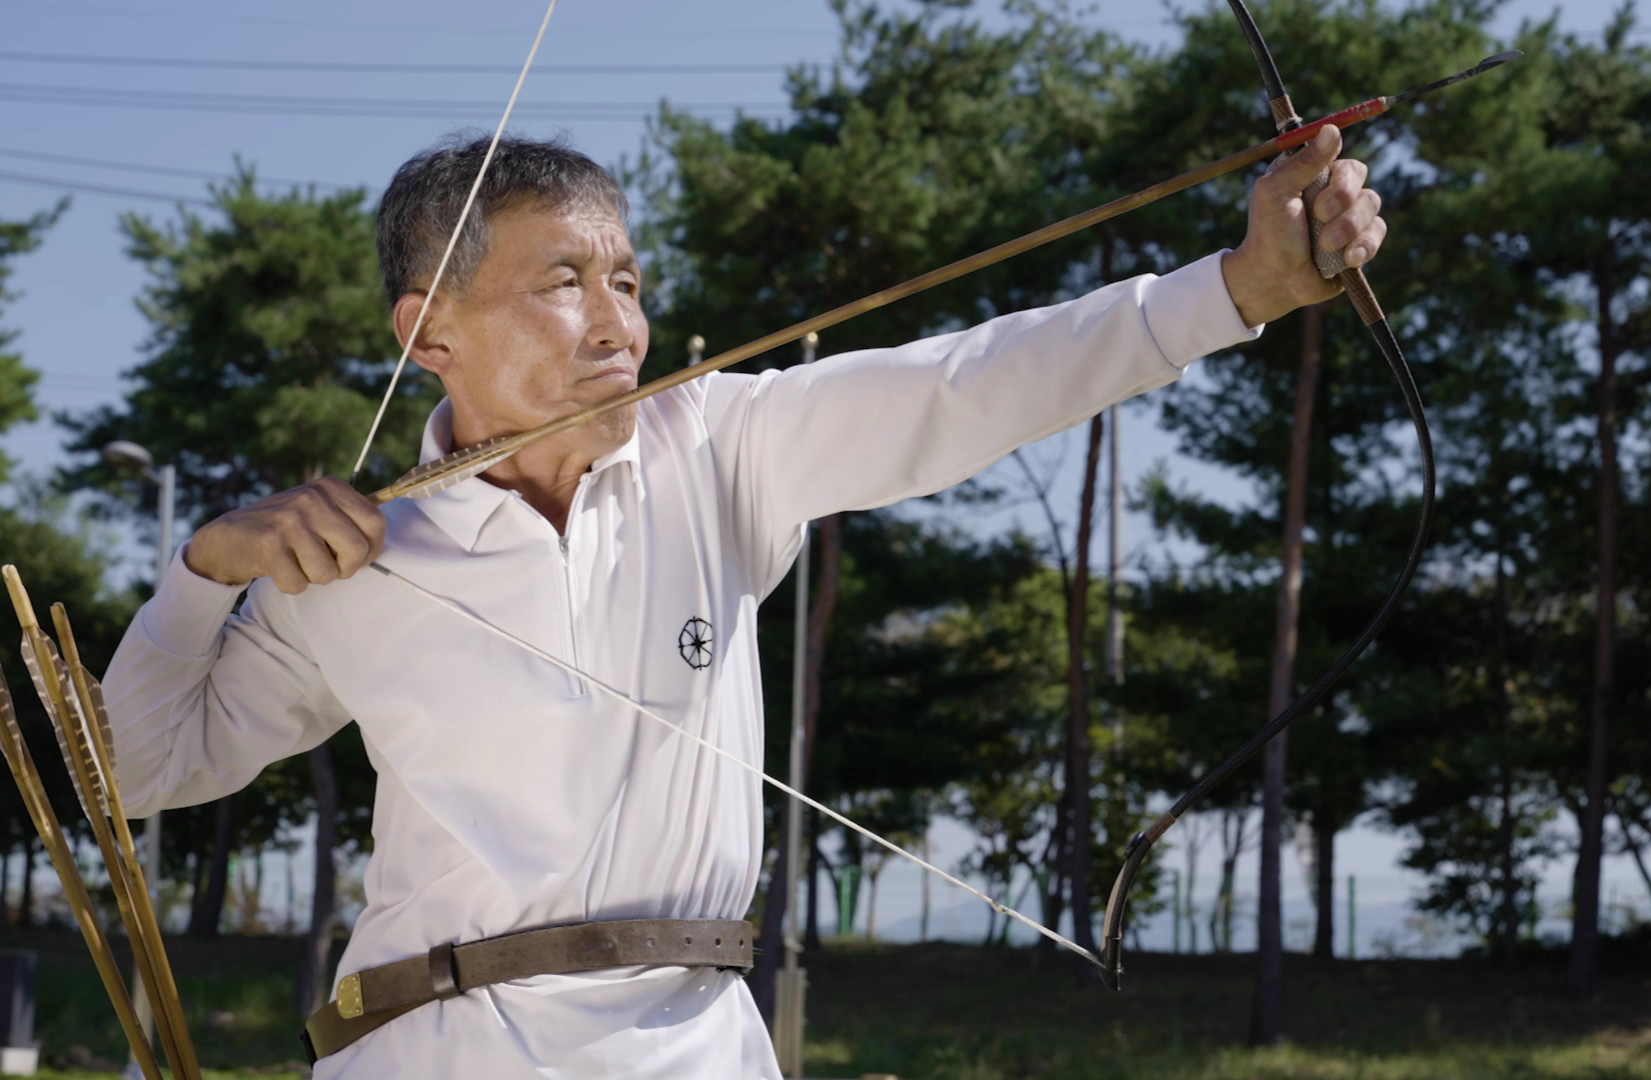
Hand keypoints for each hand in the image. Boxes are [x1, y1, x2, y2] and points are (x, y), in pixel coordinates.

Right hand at [184, 477, 385, 594]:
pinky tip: (276, 567)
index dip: (372, 549)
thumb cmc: (282, 530)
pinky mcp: (269, 545)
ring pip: (328, 573)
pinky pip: (298, 584)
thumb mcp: (317, 510)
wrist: (225, 539)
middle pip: (357, 551)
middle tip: (327, 566)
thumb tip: (379, 544)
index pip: (375, 522)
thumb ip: (348, 520)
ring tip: (296, 562)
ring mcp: (289, 520)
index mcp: (329, 487)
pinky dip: (290, 584)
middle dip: (345, 569)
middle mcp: (311, 498)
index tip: (358, 558)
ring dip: (314, 578)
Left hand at [1221, 125, 1387, 327]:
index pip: (1337, 154)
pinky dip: (1363, 246)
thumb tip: (1331, 129)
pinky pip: (1378, 232)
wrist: (1276, 280)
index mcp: (1310, 173)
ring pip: (1371, 204)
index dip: (1337, 174)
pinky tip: (1346, 260)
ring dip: (1348, 227)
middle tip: (1319, 217)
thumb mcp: (1275, 192)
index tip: (1320, 190)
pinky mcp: (1360, 240)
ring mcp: (1348, 214)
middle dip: (1341, 200)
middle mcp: (1331, 189)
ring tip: (1325, 247)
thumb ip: (1303, 162)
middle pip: (1359, 177)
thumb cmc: (1269, 235)